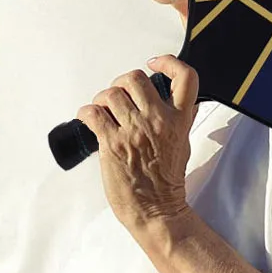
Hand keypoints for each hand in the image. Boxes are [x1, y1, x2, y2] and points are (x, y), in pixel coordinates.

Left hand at [77, 56, 198, 228]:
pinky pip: (92, 113)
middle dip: (121, 83)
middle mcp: (157, 121)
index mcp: (179, 119)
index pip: (185, 78)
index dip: (169, 62)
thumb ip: (180, 119)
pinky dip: (86, 112)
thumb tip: (178, 102)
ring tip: (102, 112)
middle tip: (117, 96)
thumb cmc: (167, 181)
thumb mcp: (183, 143)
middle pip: (135, 78)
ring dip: (101, 100)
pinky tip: (89, 120)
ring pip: (111, 93)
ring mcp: (134, 131)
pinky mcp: (112, 143)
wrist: (157, 210)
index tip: (155, 63)